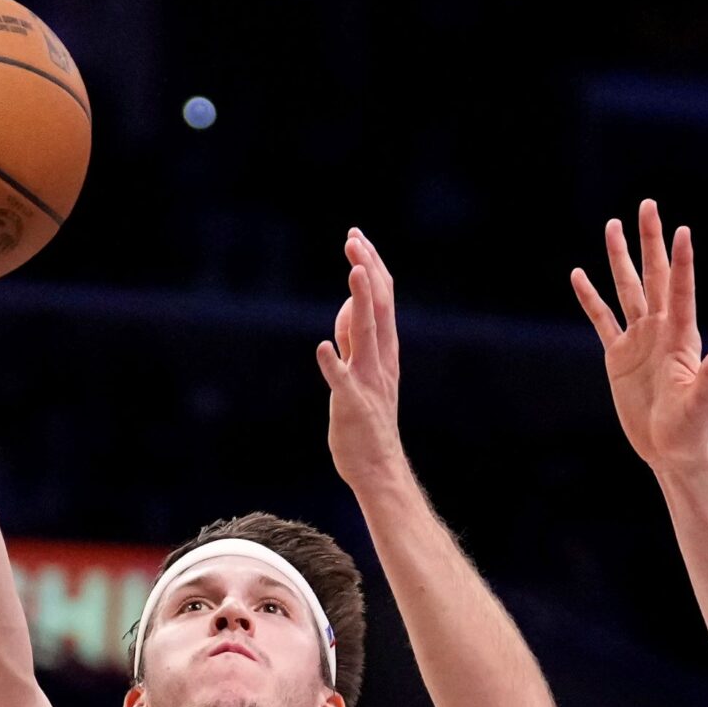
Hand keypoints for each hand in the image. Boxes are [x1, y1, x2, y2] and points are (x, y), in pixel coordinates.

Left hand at [315, 228, 405, 488]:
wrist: (378, 467)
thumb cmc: (367, 421)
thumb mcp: (362, 369)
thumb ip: (355, 337)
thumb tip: (351, 302)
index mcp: (385, 352)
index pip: (383, 300)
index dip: (372, 268)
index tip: (358, 239)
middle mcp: (380, 361)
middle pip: (379, 308)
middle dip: (367, 271)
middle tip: (355, 239)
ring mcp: (367, 382)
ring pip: (367, 334)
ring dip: (361, 302)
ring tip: (355, 273)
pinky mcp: (351, 405)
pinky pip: (342, 381)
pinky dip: (334, 365)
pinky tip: (322, 349)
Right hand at [571, 198, 707, 471]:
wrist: (671, 449)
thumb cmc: (693, 427)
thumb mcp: (704, 399)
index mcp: (682, 336)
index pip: (680, 289)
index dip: (680, 260)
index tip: (681, 229)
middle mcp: (660, 330)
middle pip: (652, 276)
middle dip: (649, 241)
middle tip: (648, 205)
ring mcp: (638, 340)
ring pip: (625, 289)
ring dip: (619, 258)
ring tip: (612, 225)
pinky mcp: (618, 356)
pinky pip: (601, 320)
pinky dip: (590, 298)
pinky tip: (579, 274)